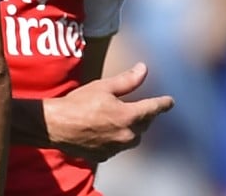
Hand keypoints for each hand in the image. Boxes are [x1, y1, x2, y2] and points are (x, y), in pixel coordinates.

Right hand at [42, 62, 173, 162]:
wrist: (56, 126)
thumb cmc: (78, 103)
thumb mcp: (102, 87)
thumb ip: (127, 80)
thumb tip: (144, 68)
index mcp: (129, 116)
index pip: (153, 109)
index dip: (163, 104)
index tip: (170, 101)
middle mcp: (127, 135)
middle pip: (144, 125)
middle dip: (144, 116)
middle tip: (140, 107)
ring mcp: (117, 148)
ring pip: (132, 138)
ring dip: (131, 129)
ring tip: (121, 119)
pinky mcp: (105, 156)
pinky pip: (118, 147)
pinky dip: (116, 139)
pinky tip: (105, 131)